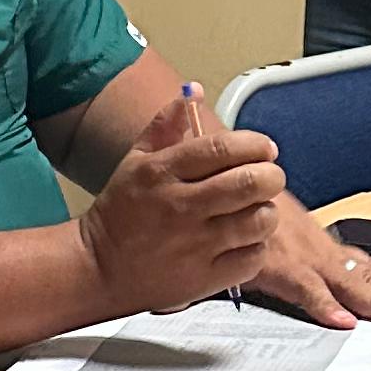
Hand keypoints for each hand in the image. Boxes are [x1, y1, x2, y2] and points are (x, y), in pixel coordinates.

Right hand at [78, 89, 284, 312]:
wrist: (99, 269)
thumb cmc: (121, 212)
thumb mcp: (135, 161)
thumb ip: (165, 126)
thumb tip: (193, 92)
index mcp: (162, 172)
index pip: (222, 148)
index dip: (255, 144)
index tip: (265, 148)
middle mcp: (180, 206)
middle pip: (250, 183)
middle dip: (271, 175)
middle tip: (269, 177)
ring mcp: (195, 245)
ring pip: (259, 221)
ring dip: (267, 211)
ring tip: (256, 210)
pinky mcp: (205, 278)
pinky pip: (253, 257)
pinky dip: (257, 246)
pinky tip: (244, 241)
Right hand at [248, 201, 370, 331]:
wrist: (227, 187)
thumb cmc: (246, 204)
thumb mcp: (274, 224)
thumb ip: (286, 242)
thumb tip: (288, 253)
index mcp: (317, 243)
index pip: (362, 261)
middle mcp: (318, 250)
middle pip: (366, 274)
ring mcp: (305, 259)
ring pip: (349, 284)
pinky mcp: (283, 269)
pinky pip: (310, 294)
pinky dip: (328, 308)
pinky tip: (345, 323)